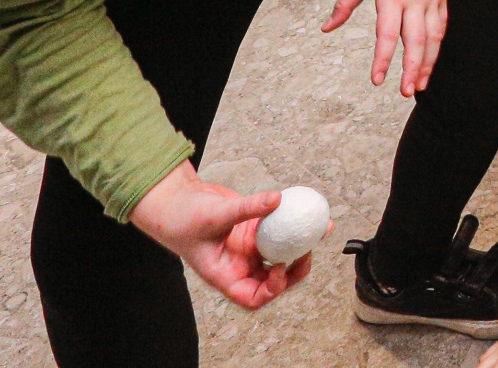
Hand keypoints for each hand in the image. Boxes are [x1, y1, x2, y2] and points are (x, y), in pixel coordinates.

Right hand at [130, 163, 307, 310]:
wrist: (178, 201)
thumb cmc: (184, 218)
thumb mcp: (215, 214)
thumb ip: (247, 207)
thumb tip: (277, 199)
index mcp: (225, 276)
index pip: (252, 297)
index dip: (271, 289)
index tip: (281, 267)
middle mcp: (239, 266)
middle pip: (273, 280)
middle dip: (294, 270)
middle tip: (308, 251)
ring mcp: (248, 250)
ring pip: (280, 254)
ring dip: (300, 246)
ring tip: (319, 230)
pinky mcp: (254, 232)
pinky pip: (278, 231)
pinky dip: (293, 225)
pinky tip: (308, 212)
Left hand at [323, 0, 457, 95]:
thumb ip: (346, 2)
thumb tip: (327, 28)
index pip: (387, 33)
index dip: (382, 58)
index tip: (377, 79)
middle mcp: (414, 0)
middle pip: (415, 41)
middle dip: (411, 69)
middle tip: (405, 93)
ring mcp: (432, 0)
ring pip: (432, 39)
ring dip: (426, 64)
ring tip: (418, 86)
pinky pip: (441, 29)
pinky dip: (436, 49)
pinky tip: (429, 63)